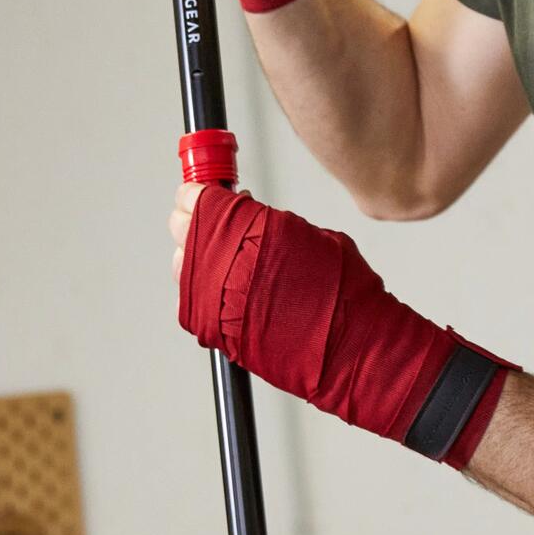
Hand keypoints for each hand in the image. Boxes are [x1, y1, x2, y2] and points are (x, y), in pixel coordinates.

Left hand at [173, 181, 512, 466]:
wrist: (352, 342)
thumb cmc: (345, 290)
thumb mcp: (313, 235)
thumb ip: (270, 222)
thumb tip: (244, 210)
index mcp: (255, 226)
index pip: (198, 197)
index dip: (199, 193)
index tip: (204, 192)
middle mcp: (227, 257)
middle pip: (182, 226)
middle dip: (196, 220)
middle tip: (214, 220)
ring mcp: (214, 294)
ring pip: (181, 262)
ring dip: (198, 256)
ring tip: (229, 261)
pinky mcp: (210, 326)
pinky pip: (189, 300)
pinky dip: (202, 293)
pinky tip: (230, 292)